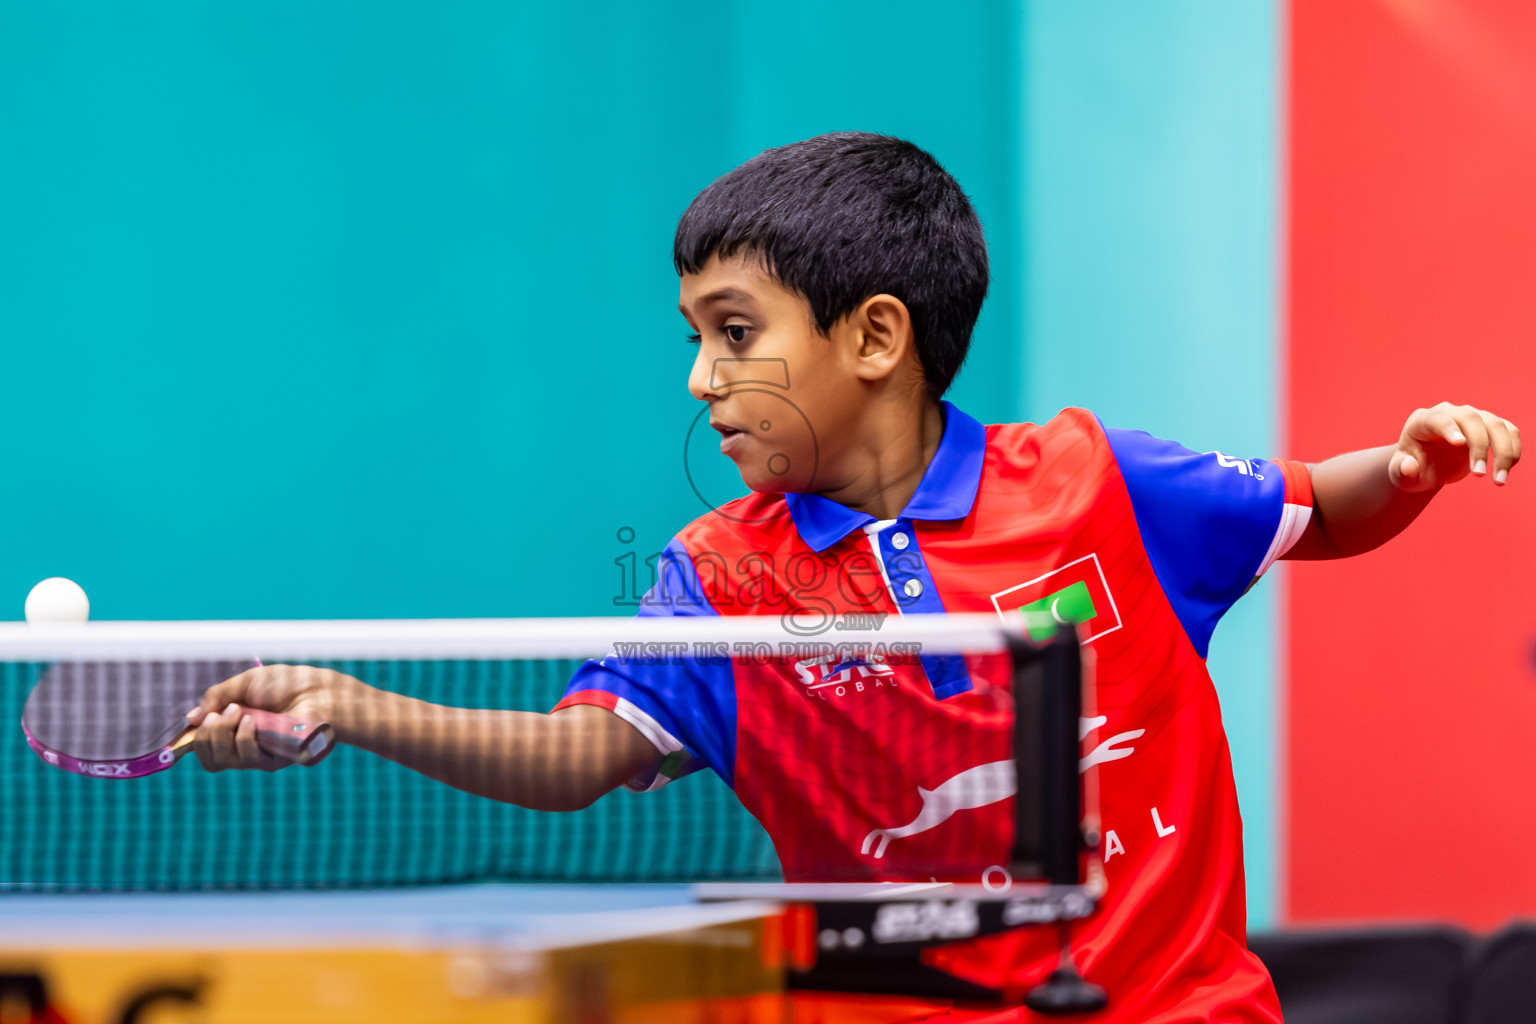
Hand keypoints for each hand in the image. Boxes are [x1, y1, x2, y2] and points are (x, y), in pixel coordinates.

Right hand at [187, 664, 360, 771]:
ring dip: (222, 733)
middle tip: (221, 714)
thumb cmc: (286, 684)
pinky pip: (244, 759)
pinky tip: (252, 721)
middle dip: (204, 735)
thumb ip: (216, 698)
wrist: (317, 689)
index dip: (191, 741)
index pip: (204, 747)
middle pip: (209, 759)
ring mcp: (259, 755)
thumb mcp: (244, 684)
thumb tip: (190, 719)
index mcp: (235, 727)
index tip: (192, 725)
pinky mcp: (273, 761)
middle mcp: (244, 745)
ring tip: (241, 712)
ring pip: (221, 760)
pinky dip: (242, 737)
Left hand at [1389, 403, 1520, 492]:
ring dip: (1503, 451)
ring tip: (1498, 481)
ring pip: (1495, 424)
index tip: (1460, 444)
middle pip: (1471, 418)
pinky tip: (1506, 471)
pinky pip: (1509, 431)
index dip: (1449, 428)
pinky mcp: (1489, 427)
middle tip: (1479, 475)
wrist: (1426, 467)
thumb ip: (1401, 470)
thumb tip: (1408, 467)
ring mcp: (1471, 417)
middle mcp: (1449, 412)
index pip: (1438, 418)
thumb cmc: (1411, 468)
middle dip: (1479, 446)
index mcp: (1422, 420)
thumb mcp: (1400, 474)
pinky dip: (1513, 450)